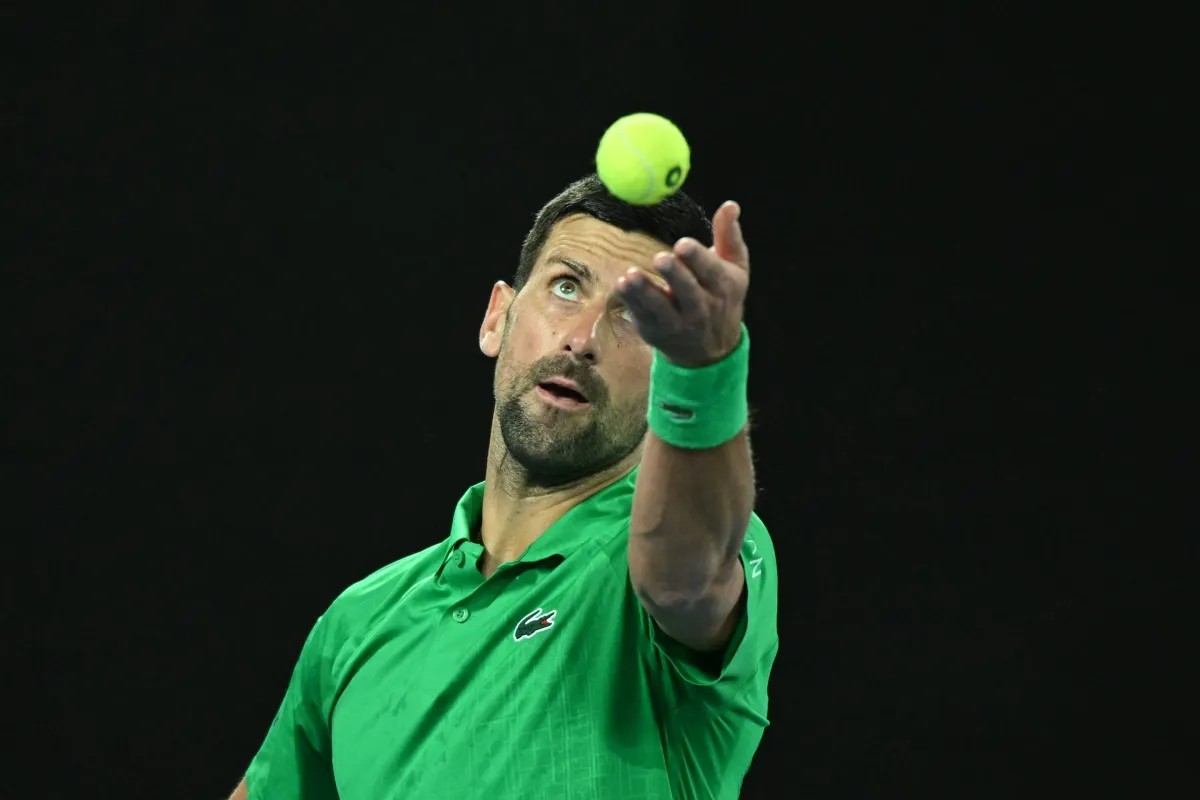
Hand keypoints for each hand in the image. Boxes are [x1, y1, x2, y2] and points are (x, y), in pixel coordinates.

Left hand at [616, 201, 749, 366]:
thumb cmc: (721, 296)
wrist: (711, 350)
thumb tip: (730, 205)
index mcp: (723, 287)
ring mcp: (679, 324)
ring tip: (631, 275)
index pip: (711, 272)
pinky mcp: (656, 332)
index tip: (683, 244)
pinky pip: (642, 316)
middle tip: (660, 258)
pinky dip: (631, 302)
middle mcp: (703, 309)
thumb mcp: (734, 268)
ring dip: (645, 292)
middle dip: (674, 275)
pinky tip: (621, 285)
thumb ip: (728, 236)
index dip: (697, 258)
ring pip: (662, 308)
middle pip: (688, 292)